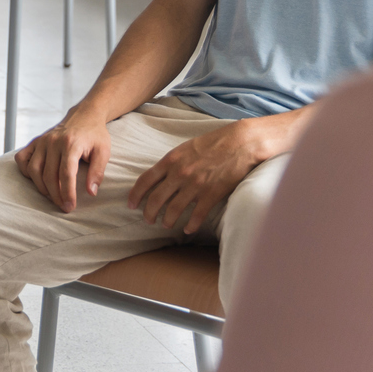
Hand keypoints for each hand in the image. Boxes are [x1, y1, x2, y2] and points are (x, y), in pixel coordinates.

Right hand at [15, 108, 114, 212]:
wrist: (84, 116)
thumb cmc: (95, 136)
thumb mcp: (103, 152)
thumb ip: (97, 172)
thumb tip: (91, 192)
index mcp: (71, 143)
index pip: (66, 174)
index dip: (67, 193)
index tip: (69, 206)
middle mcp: (53, 141)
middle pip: (49, 175)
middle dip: (55, 195)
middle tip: (63, 206)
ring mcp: (41, 141)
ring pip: (33, 170)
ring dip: (41, 187)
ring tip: (52, 195)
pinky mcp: (34, 142)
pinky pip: (22, 159)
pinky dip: (26, 171)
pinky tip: (37, 178)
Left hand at [126, 117, 274, 234]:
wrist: (241, 142)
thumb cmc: (214, 142)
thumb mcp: (186, 148)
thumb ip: (172, 162)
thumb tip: (160, 176)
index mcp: (171, 160)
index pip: (145, 180)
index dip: (135, 195)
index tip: (131, 205)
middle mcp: (179, 174)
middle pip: (156, 199)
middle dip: (149, 213)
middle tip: (148, 220)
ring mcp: (195, 185)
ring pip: (173, 210)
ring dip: (167, 221)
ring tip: (166, 225)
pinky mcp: (212, 194)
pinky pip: (197, 215)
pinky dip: (191, 224)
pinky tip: (188, 229)